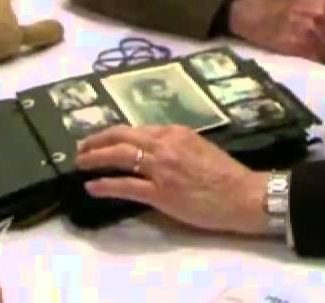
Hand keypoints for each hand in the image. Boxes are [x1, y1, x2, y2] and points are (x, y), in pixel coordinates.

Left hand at [77, 125, 270, 235]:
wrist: (243, 195)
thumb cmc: (226, 175)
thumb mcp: (199, 148)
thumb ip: (175, 146)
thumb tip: (151, 151)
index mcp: (175, 132)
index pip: (136, 129)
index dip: (114, 134)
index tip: (102, 138)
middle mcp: (164, 145)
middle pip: (121, 137)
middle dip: (97, 141)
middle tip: (81, 148)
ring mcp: (161, 168)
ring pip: (118, 157)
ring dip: (95, 159)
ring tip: (81, 163)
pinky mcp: (160, 192)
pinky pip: (125, 185)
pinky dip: (105, 184)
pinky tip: (92, 186)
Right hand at [228, 0, 324, 63]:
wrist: (253, 14)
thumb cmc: (283, 7)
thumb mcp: (310, 0)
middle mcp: (320, 16)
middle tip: (322, 43)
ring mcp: (309, 34)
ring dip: (324, 55)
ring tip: (310, 48)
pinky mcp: (299, 49)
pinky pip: (317, 61)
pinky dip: (313, 61)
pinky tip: (302, 53)